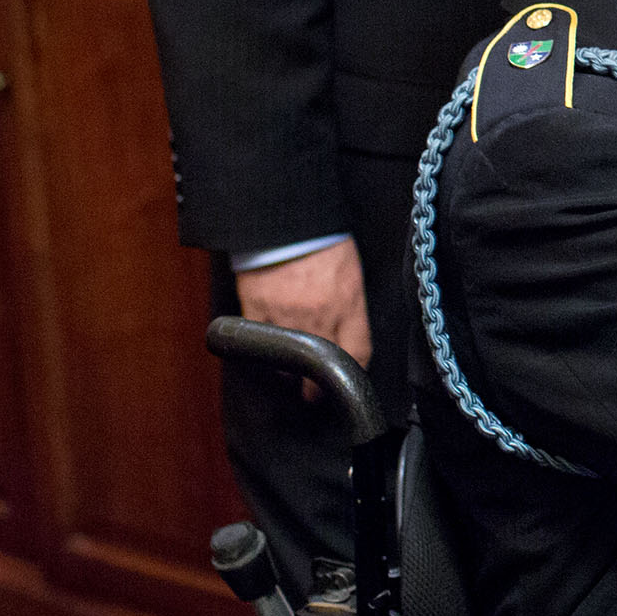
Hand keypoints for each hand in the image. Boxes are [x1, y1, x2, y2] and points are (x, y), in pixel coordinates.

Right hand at [234, 237, 371, 399]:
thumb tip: (345, 326)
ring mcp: (286, 316)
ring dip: (288, 375)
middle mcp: (320, 315)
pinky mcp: (257, 310)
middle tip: (314, 395)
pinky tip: (266, 356)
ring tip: (289, 377)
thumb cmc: (319, 238)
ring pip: (287, 363)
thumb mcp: (349, 270)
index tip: (348, 378)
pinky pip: (259, 344)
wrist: (285, 220)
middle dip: (318, 388)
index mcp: (348, 302)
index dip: (354, 369)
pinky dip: (262, 353)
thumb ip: (349, 302)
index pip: (359, 350)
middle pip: (322, 366)